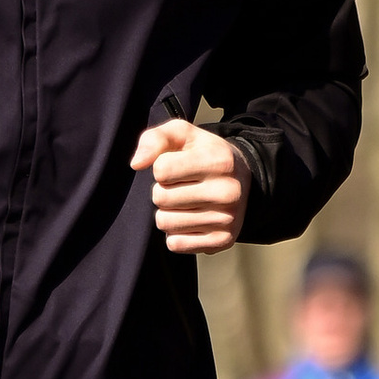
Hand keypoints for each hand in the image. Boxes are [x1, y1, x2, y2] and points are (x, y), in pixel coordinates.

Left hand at [131, 117, 247, 252]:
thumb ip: (155, 139)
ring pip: (165, 223)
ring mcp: (227, 219)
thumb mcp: (182, 135)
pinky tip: (190, 219)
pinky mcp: (223, 241)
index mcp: (219, 161)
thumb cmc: (202, 153)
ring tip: (184, 202)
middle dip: (162, 190)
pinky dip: (176, 233)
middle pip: (160, 198)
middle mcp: (227, 191)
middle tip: (180, 186)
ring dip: (167, 212)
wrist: (241, 177)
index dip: (161, 167)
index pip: (161, 170)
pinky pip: (175, 244)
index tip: (176, 166)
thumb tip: (136, 164)